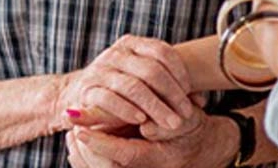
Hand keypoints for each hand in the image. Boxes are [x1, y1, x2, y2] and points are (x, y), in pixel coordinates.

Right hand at [62, 35, 197, 134]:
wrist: (80, 94)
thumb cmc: (121, 88)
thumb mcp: (145, 81)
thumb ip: (171, 87)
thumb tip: (201, 100)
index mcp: (132, 44)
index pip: (162, 52)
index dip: (180, 73)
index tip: (190, 95)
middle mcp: (116, 53)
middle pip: (151, 70)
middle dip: (172, 95)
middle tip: (186, 114)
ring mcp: (100, 70)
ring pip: (133, 86)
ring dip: (155, 107)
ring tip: (171, 123)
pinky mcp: (87, 89)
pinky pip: (109, 99)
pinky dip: (127, 110)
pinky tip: (142, 121)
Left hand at [66, 112, 237, 167]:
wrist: (205, 147)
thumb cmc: (193, 126)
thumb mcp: (187, 118)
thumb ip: (167, 121)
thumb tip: (146, 127)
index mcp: (160, 159)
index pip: (124, 157)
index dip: (99, 144)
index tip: (79, 129)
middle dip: (84, 151)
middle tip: (71, 128)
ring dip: (82, 156)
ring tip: (72, 133)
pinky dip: (86, 160)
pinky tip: (78, 142)